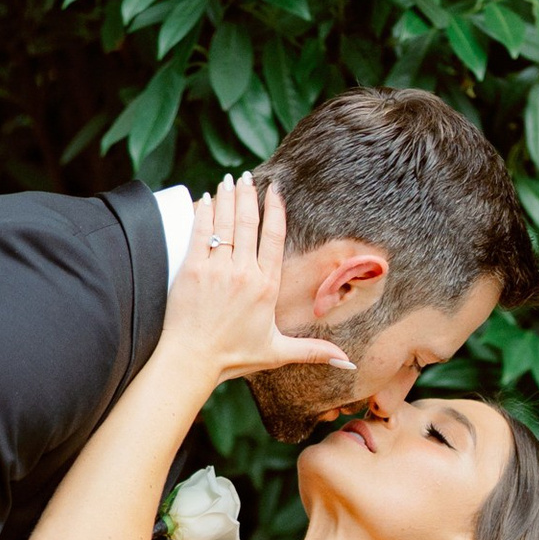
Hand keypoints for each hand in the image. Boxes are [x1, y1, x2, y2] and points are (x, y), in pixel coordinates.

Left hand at [165, 174, 354, 393]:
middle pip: (248, 224)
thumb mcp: (277, 353)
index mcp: (266, 287)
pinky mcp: (192, 270)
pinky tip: (206, 199)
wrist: (192, 361)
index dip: (275, 211)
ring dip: (227, 198)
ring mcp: (217, 270)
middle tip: (248, 176)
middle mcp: (244, 274)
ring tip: (230, 180)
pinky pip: (199, 233)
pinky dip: (203, 213)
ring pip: (225, 224)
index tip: (274, 191)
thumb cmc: (232, 357)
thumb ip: (313, 351)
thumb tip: (347, 363)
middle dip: (248, 196)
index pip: (274, 239)